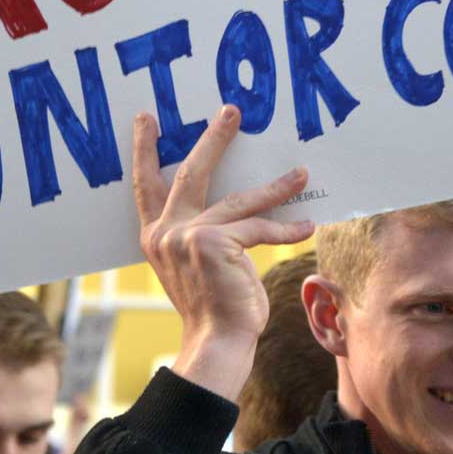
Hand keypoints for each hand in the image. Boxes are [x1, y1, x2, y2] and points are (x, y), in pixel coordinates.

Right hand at [130, 105, 311, 399]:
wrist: (215, 342)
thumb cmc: (212, 309)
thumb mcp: (194, 266)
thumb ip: (198, 237)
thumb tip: (233, 211)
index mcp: (155, 237)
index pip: (145, 185)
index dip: (144, 151)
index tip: (146, 119)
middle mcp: (166, 232)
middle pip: (191, 173)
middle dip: (213, 139)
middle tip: (230, 111)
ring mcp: (189, 236)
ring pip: (240, 199)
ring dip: (275, 186)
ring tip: (301, 172)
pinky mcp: (217, 243)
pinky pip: (260, 229)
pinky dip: (287, 229)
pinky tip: (307, 225)